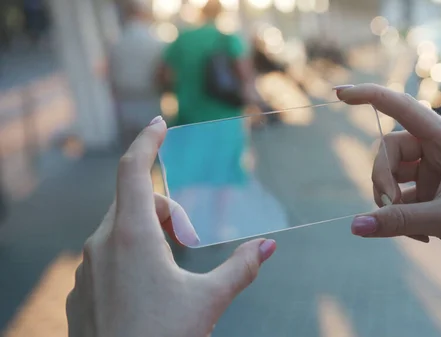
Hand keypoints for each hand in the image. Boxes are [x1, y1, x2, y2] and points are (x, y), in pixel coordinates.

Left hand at [66, 116, 276, 336]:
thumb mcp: (208, 301)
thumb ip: (240, 269)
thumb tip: (267, 246)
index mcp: (132, 235)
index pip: (133, 169)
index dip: (146, 141)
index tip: (158, 123)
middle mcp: (101, 245)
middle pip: (132, 202)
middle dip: (163, 207)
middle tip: (188, 235)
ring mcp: (85, 270)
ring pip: (117, 231)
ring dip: (146, 233)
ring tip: (171, 264)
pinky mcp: (80, 293)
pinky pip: (104, 258)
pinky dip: (127, 257)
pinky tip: (146, 291)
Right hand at [336, 84, 440, 267]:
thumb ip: (398, 220)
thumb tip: (355, 226)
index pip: (402, 107)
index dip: (370, 95)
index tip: (340, 93)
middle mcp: (438, 148)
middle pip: (388, 150)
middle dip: (382, 180)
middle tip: (389, 208)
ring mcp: (431, 168)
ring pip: (389, 173)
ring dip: (390, 203)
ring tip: (413, 230)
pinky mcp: (427, 188)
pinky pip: (397, 195)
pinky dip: (399, 215)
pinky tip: (421, 235)